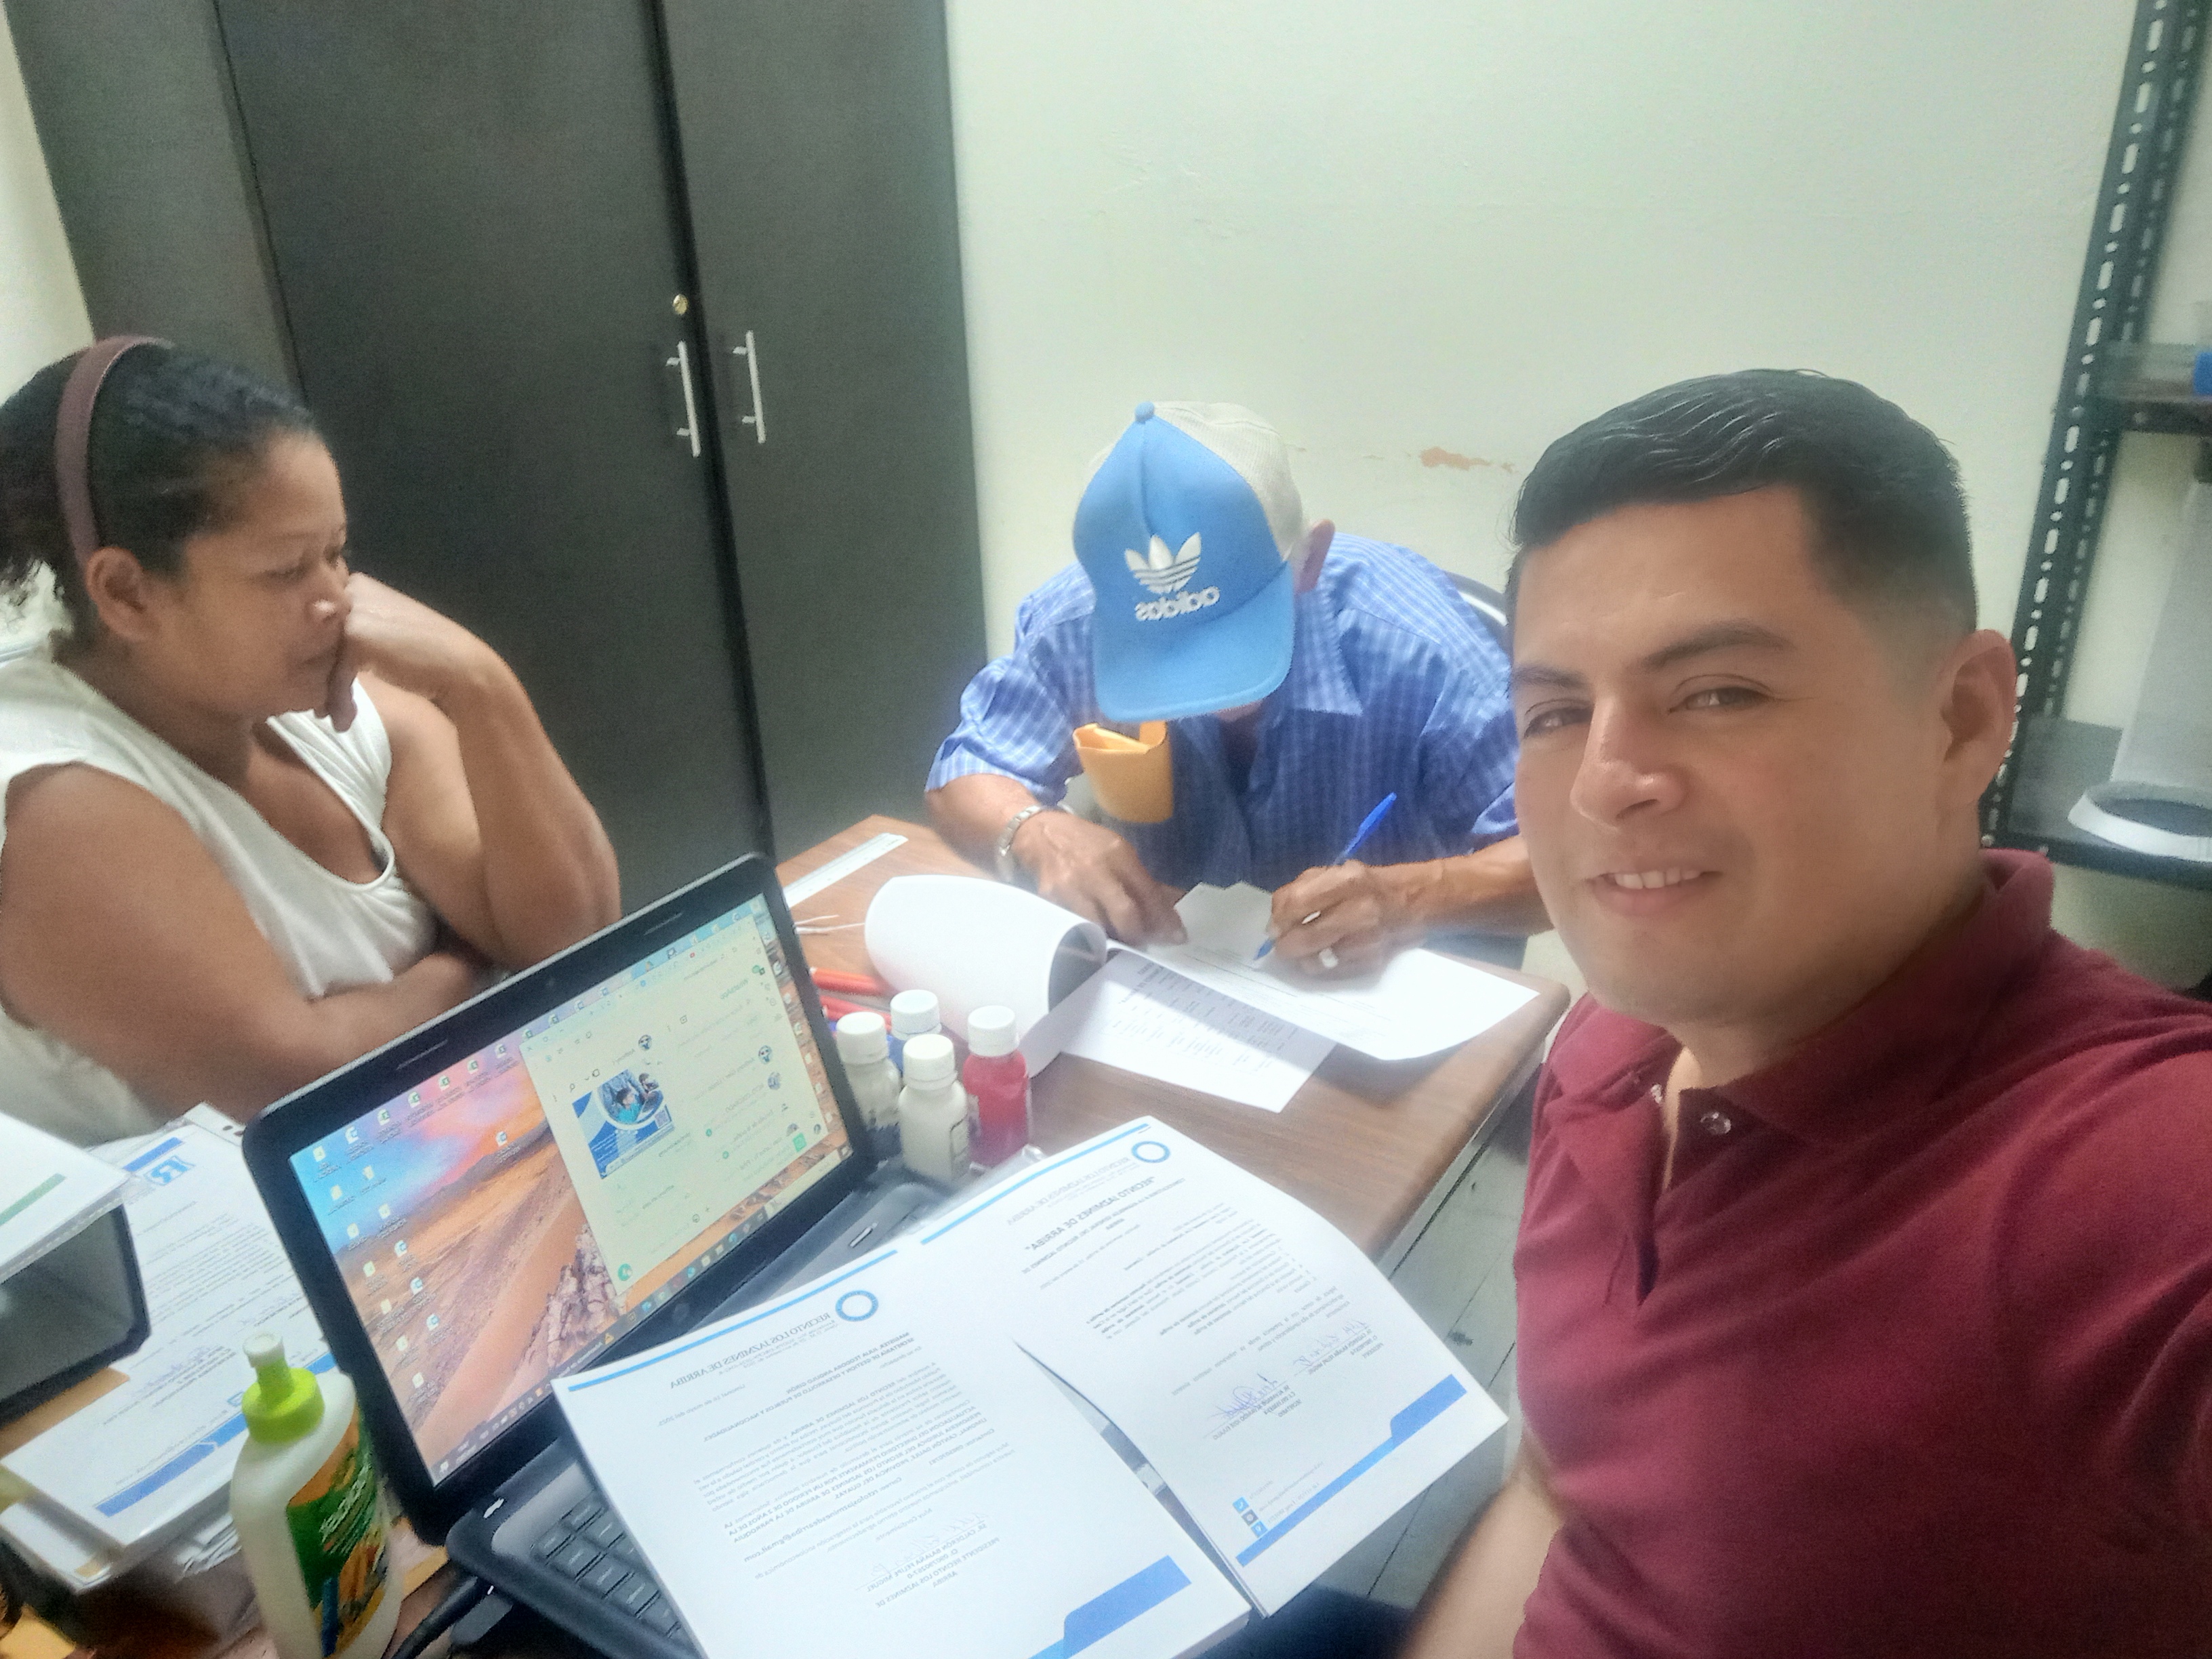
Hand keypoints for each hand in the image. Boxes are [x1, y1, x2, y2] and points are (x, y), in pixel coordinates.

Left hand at [320, 574, 500, 730]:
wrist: (460, 665)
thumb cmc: (427, 652)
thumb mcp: (384, 630)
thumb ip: (351, 630)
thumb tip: (311, 654)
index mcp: (360, 583)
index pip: (321, 619)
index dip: (319, 652)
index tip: (326, 681)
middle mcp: (353, 589)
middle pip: (314, 636)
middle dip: (319, 673)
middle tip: (325, 705)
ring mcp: (353, 610)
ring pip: (322, 656)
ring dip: (328, 691)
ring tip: (336, 716)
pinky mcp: (355, 635)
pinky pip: (334, 672)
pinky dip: (339, 699)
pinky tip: (346, 720)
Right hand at [1013, 810, 1185, 943]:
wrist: (1038, 833)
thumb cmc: (1083, 842)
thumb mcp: (1117, 850)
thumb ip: (1141, 879)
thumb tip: (1171, 902)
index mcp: (1117, 854)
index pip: (1147, 893)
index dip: (1164, 918)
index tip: (1176, 935)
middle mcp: (1095, 870)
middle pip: (1125, 915)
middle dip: (1139, 934)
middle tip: (1146, 942)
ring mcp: (1071, 887)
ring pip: (1099, 927)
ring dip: (1114, 939)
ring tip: (1121, 941)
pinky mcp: (1051, 899)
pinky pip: (1077, 926)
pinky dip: (1090, 934)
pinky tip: (1097, 936)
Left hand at [1267, 861, 1419, 975]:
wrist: (1410, 901)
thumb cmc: (1364, 885)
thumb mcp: (1332, 873)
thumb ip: (1299, 891)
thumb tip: (1275, 922)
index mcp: (1345, 881)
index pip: (1296, 903)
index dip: (1278, 920)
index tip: (1274, 929)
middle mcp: (1358, 911)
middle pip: (1304, 938)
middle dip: (1285, 946)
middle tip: (1283, 946)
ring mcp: (1367, 939)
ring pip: (1317, 962)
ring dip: (1303, 960)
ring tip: (1303, 953)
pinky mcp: (1373, 961)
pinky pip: (1334, 973)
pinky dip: (1322, 967)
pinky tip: (1323, 957)